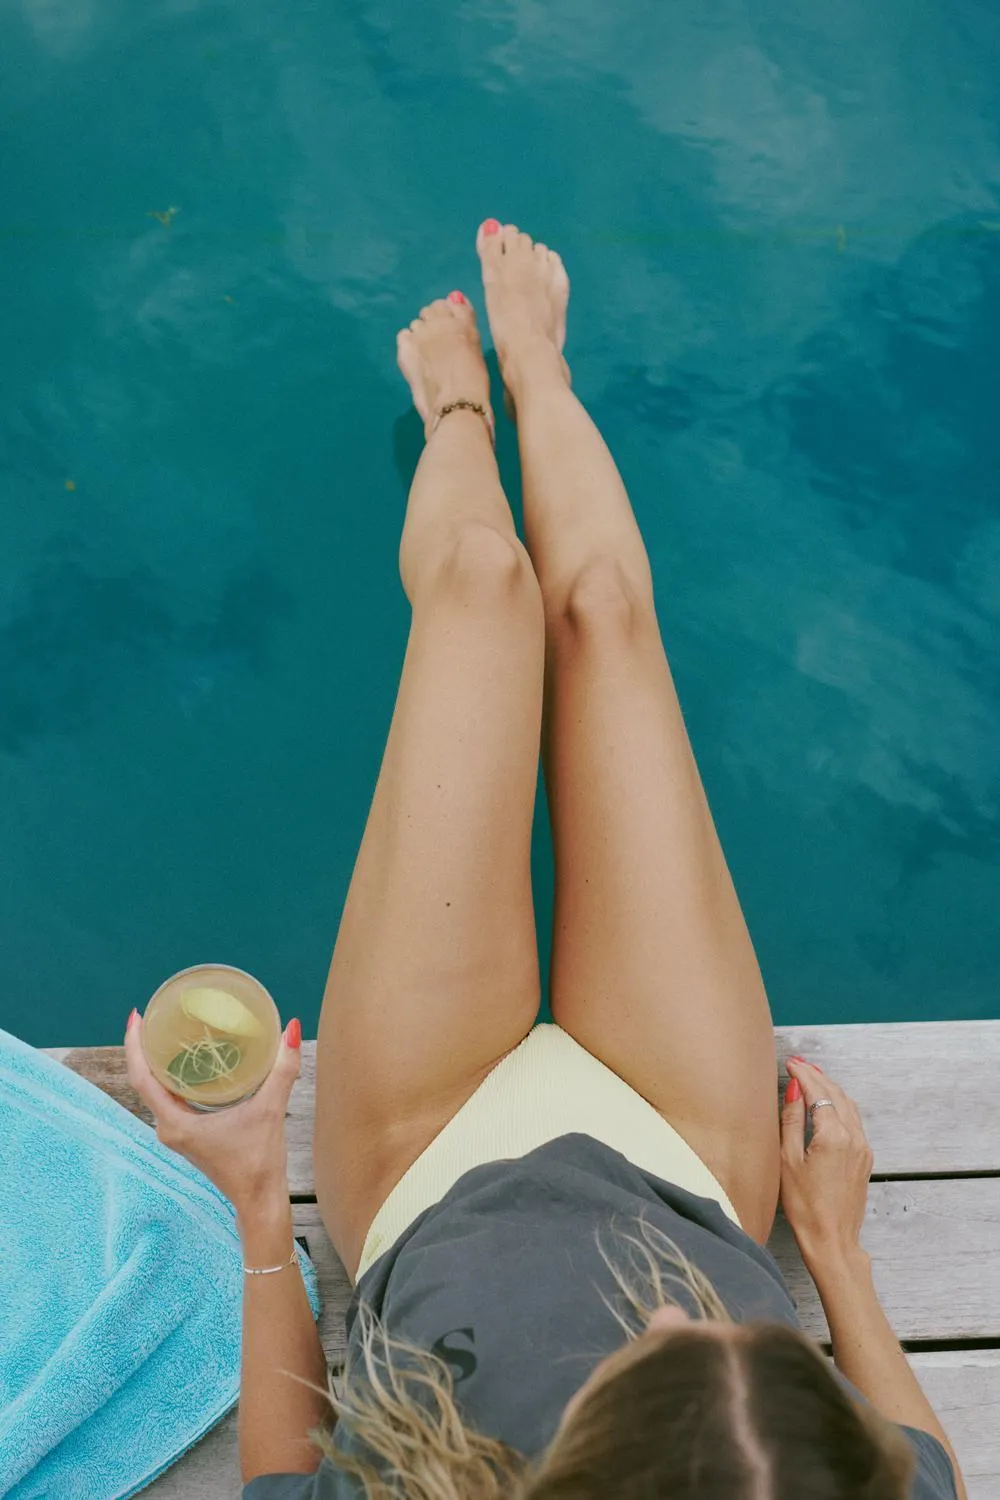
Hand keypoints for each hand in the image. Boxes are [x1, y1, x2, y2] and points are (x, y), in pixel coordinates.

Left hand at [123, 1011, 300, 1216]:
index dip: (134, 1045)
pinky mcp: (190, 1134)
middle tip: (153, 1014)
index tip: (136, 1015)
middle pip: (145, 1081)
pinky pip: (172, 1098)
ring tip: (167, 1030)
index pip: (141, 1078)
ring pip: (158, 1090)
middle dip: (144, 1047)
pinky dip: (174, 1076)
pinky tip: (188, 1060)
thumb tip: (290, 1028)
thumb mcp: (271, 1111)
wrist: (260, 1201)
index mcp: (175, 1124)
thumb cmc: (259, 1162)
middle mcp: (169, 1128)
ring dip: (159, 1062)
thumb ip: (282, 1070)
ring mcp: (178, 1133)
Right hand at [779, 1057, 873, 1269]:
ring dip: (830, 1088)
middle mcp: (854, 1137)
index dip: (804, 1074)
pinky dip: (839, 1104)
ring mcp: (863, 1148)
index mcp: (834, 1136)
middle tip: (799, 1064)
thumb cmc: (805, 1206)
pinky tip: (827, 1104)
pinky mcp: (865, 1158)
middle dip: (817, 1075)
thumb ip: (792, 1120)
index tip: (790, 1063)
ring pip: (848, 1105)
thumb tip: (795, 1090)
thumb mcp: (788, 1160)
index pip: (819, 1092)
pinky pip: (854, 1120)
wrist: (832, 1239)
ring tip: (812, 1077)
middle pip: (836, 1094)